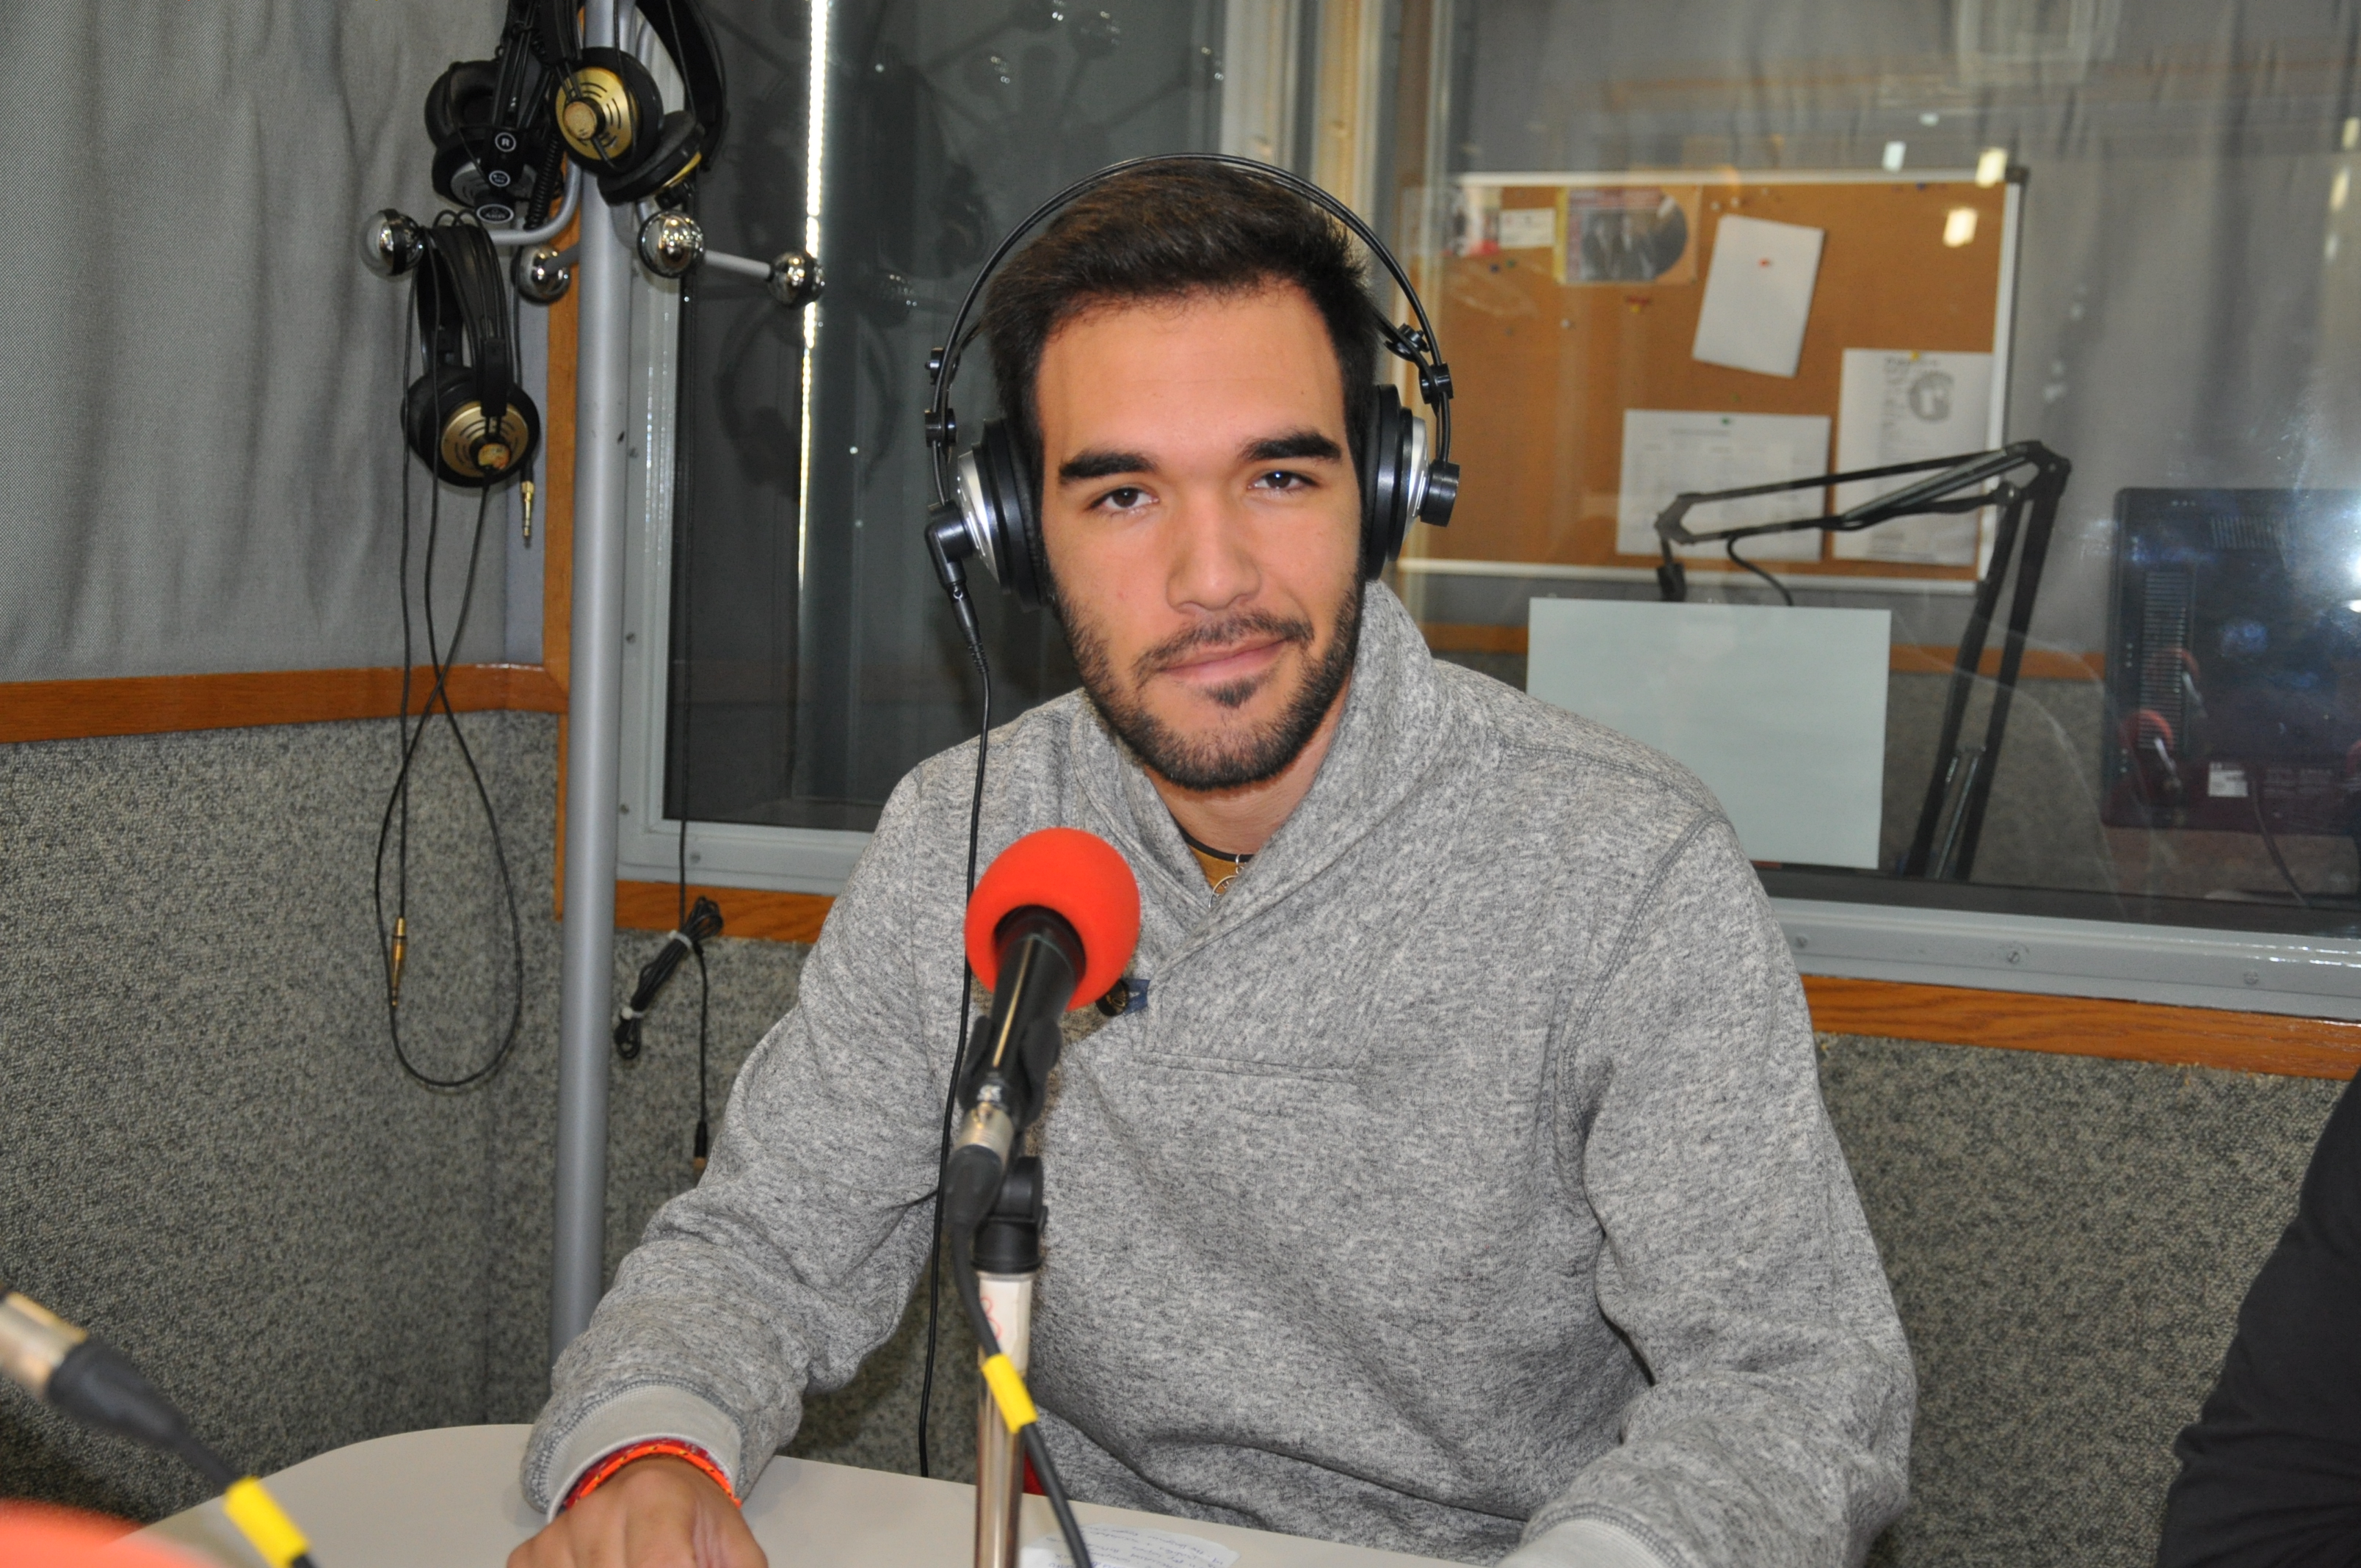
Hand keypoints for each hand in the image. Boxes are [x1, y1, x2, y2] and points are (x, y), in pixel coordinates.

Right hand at [508, 1456, 767, 1567]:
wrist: (654, 1481)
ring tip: (637, 1561)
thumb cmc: (696, 1519)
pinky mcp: (533, 1553)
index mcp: (655, 1499)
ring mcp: (561, 1533)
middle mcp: (598, 1510)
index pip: (660, 1564)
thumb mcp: (735, 1551)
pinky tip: (605, 1567)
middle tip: (667, 1563)